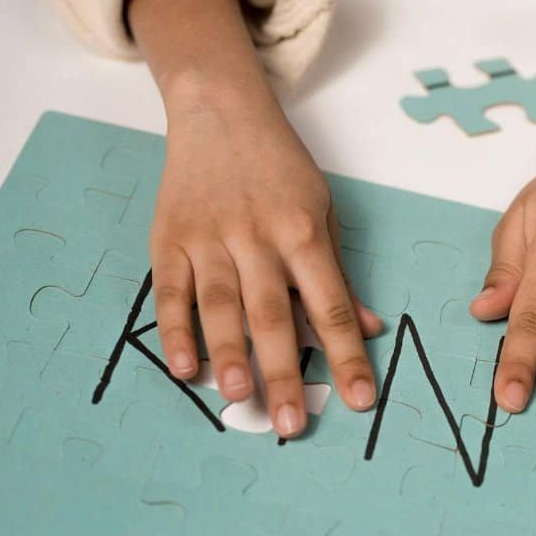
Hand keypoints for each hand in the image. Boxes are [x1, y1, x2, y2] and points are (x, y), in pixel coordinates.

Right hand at [151, 103, 382, 437]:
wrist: (220, 111)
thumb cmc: (279, 168)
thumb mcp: (322, 211)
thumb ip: (337, 275)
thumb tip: (366, 329)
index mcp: (303, 232)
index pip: (331, 305)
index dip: (346, 355)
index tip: (360, 400)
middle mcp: (257, 237)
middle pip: (273, 314)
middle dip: (284, 371)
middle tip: (290, 423)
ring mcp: (210, 237)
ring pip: (221, 304)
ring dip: (229, 353)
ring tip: (238, 397)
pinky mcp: (169, 238)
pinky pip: (170, 291)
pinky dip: (175, 329)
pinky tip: (184, 367)